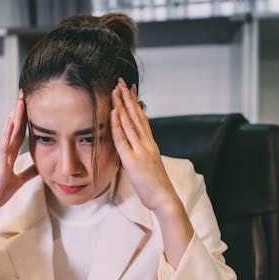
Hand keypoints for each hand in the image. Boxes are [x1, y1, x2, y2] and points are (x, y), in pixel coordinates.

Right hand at [0, 91, 37, 261]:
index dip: (24, 119)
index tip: (30, 104)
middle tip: (24, 93)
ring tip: (19, 100)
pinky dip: (6, 133)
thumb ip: (29, 171)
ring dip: (14, 116)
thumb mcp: (18, 181)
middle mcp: (3, 152)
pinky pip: (3, 145)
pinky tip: (10, 121)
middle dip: (19, 111)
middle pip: (13, 127)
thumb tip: (41, 166)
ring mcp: (0, 157)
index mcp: (8, 156)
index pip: (18, 133)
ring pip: (8, 132)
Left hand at [110, 78, 192, 266]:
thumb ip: (139, 154)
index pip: (141, 118)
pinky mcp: (133, 160)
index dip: (135, 103)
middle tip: (121, 81)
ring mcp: (141, 150)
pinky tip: (114, 112)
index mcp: (150, 144)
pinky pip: (123, 139)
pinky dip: (118, 124)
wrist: (164, 198)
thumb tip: (130, 149)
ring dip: (122, 105)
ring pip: (130, 123)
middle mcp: (146, 143)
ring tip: (115, 90)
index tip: (129, 89)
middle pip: (136, 116)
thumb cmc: (154, 185)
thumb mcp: (146, 165)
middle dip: (128, 97)